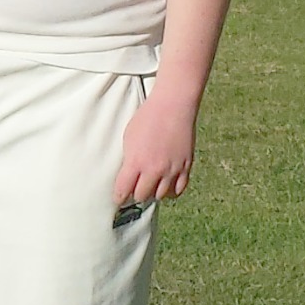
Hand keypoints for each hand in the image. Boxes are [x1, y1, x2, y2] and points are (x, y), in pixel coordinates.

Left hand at [113, 85, 197, 206]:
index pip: (123, 190)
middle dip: (136, 194)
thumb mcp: (129, 138)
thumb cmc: (147, 118)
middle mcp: (154, 169)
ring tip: (150, 186)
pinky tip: (166, 186)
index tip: (118, 199)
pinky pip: (179, 190)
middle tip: (134, 189)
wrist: (173, 106)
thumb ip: (129, 160)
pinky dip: (171, 192)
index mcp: (135, 162)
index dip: (119, 197)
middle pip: (142, 196)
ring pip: (160, 195)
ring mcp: (171, 169)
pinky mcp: (186, 167)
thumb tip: (128, 175)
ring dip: (153, 192)